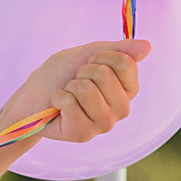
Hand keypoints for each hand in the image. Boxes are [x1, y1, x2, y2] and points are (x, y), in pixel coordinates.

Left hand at [0, 39, 151, 145]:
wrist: (32, 96)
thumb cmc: (61, 75)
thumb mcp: (88, 54)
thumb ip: (118, 50)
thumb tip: (148, 46)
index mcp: (127, 89)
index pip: (126, 63)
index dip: (101, 56)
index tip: (89, 62)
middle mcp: (122, 109)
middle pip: (105, 75)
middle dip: (82, 72)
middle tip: (74, 82)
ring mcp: (104, 124)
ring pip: (87, 90)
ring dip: (69, 86)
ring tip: (68, 94)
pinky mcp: (85, 134)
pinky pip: (71, 104)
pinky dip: (58, 98)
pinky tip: (58, 108)